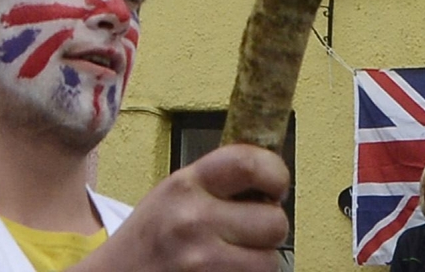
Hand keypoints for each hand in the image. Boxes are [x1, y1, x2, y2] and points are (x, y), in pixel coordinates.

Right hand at [95, 143, 290, 271]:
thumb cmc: (148, 238)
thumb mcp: (173, 193)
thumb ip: (215, 182)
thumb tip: (268, 177)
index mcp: (187, 184)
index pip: (249, 163)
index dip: (275, 173)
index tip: (276, 184)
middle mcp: (194, 221)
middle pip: (273, 221)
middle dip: (271, 226)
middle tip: (255, 228)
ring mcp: (201, 263)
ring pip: (268, 262)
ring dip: (260, 260)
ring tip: (237, 255)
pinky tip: (226, 271)